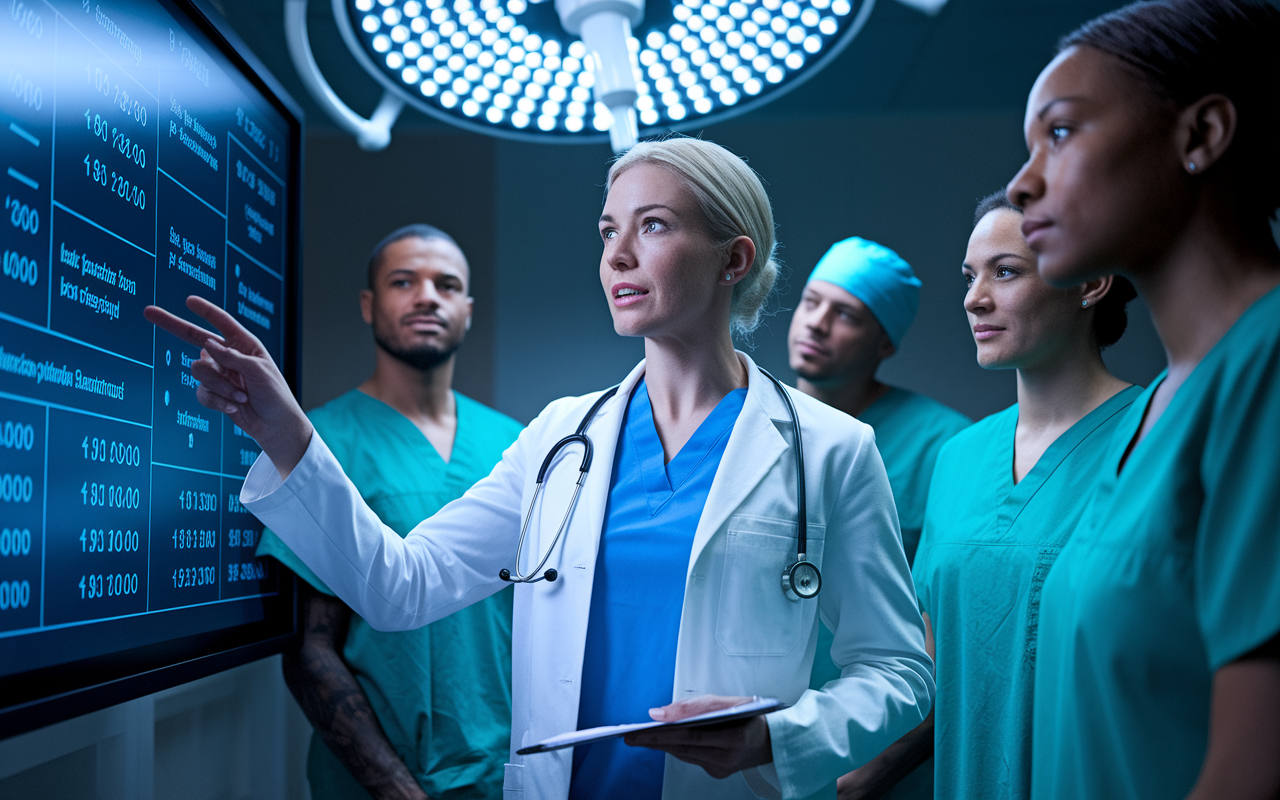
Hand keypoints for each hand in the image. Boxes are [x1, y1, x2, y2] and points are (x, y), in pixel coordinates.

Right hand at [144, 296, 312, 477]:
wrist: (274, 425)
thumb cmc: (275, 395)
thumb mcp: (259, 371)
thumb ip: (233, 357)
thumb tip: (207, 344)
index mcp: (244, 345)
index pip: (222, 323)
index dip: (205, 310)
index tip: (188, 300)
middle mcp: (228, 356)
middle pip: (193, 337)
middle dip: (172, 324)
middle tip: (148, 312)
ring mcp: (218, 374)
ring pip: (200, 372)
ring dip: (220, 386)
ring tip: (242, 396)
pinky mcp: (213, 393)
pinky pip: (202, 393)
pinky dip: (218, 401)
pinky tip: (235, 407)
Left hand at [622, 695, 772, 779]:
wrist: (776, 738)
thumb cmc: (754, 715)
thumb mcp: (729, 701)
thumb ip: (694, 706)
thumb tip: (660, 714)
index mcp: (735, 737)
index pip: (689, 736)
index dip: (662, 734)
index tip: (639, 731)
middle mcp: (729, 758)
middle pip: (683, 748)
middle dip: (654, 742)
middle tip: (630, 736)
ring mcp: (723, 768)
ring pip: (685, 755)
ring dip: (663, 745)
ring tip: (642, 737)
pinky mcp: (719, 772)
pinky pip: (692, 759)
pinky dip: (678, 749)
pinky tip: (665, 742)